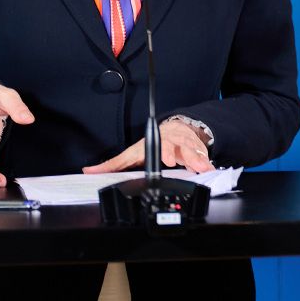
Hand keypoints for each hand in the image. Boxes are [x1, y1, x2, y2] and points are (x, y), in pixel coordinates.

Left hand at [84, 118, 215, 174]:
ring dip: (200, 159)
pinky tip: (211, 169)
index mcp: (154, 143)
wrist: (177, 129)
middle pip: (180, 147)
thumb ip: (112, 164)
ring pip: (194, 151)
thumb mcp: (131, 154)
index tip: (167, 160)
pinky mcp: (197, 151)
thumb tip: (88, 171)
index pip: (159, 146)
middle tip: (193, 165)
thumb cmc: (151, 145)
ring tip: (205, 168)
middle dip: (187, 156)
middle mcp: (171, 141)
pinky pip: (203, 156)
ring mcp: (185, 145)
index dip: (164, 152)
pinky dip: (207, 163)